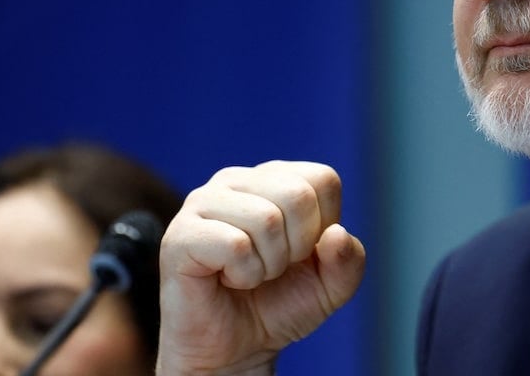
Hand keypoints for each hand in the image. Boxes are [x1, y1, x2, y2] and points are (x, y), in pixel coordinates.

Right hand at [156, 161, 365, 375]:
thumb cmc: (278, 305)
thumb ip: (349, 260)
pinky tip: (227, 280)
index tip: (300, 252)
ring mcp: (203, 202)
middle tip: (273, 267)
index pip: (323, 180)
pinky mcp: (180, 234)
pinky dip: (244, 276)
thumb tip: (337, 233)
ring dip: (268, 265)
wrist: (234, 350)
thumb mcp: (331, 286)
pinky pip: (236, 245)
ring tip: (249, 274)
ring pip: (268, 219)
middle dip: (297, 247)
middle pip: (298, 195)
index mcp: (273, 178)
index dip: (323, 227)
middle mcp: (236, 180)